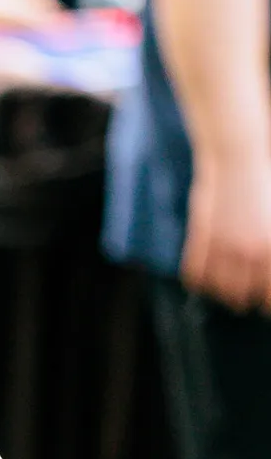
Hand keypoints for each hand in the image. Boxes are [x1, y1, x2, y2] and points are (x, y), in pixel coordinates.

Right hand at [181, 153, 270, 313]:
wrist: (238, 155)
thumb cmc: (264, 185)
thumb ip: (267, 253)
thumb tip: (263, 271)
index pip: (269, 295)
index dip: (266, 302)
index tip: (263, 303)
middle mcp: (249, 253)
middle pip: (242, 297)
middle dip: (243, 298)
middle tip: (243, 297)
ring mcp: (222, 246)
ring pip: (217, 289)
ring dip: (221, 292)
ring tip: (224, 288)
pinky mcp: (200, 237)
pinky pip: (195, 274)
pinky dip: (198, 280)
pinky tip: (204, 277)